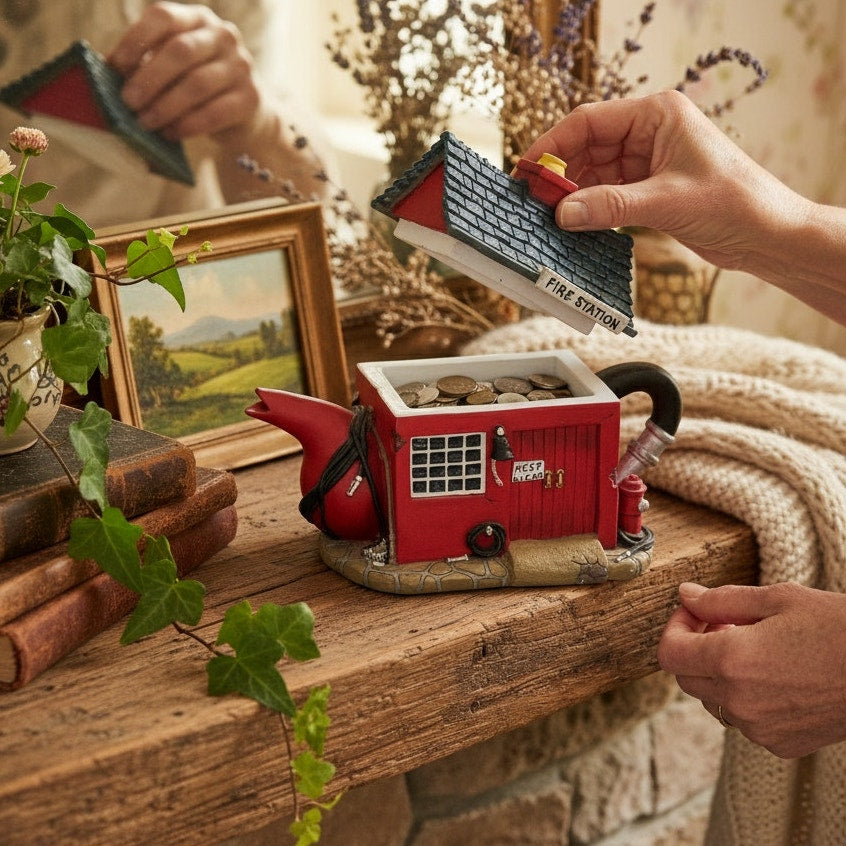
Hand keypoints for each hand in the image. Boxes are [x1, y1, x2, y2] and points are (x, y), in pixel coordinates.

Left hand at [107, 1, 263, 141]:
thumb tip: (104, 74)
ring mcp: (241, 66)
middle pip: (180, 51)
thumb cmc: (197, 87)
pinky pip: (215, 112)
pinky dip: (188, 125)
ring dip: (166, 106)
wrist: (246, 113)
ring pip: (197, 84)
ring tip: (146, 123)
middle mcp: (222, 35)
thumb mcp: (172, 67)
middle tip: (128, 103)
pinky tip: (171, 134)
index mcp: (196, 18)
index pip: (163, 17)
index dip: (136, 39)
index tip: (115, 67)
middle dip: (149, 79)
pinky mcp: (251, 98)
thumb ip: (145, 64)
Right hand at [520, 90, 798, 271]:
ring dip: (572, 195)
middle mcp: (648, 132)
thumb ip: (610, 206)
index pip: (589, 122)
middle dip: (560, 175)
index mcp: (656, 114)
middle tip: (532, 203)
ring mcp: (646, 161)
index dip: (553, 146)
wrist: (766, 234)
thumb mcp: (665, 202)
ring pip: (593, 173)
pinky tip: (573, 225)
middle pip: (586, 147)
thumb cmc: (731, 203)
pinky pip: (605, 194)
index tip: (527, 171)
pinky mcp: (647, 188)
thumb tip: (562, 214)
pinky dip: (588, 209)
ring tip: (548, 218)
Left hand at [657, 581, 845, 757]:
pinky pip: (743, 720)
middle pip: (686, 678)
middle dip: (695, 648)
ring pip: (713, 700)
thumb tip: (686, 595)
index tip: (694, 612)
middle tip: (724, 625)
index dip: (675, 627)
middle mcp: (739, 700)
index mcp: (732, 660)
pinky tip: (775, 675)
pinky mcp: (780, 744)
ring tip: (754, 648)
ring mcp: (759, 728)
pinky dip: (746, 697)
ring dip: (719, 674)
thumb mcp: (778, 598)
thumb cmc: (839, 629)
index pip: (669, 653)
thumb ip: (721, 599)